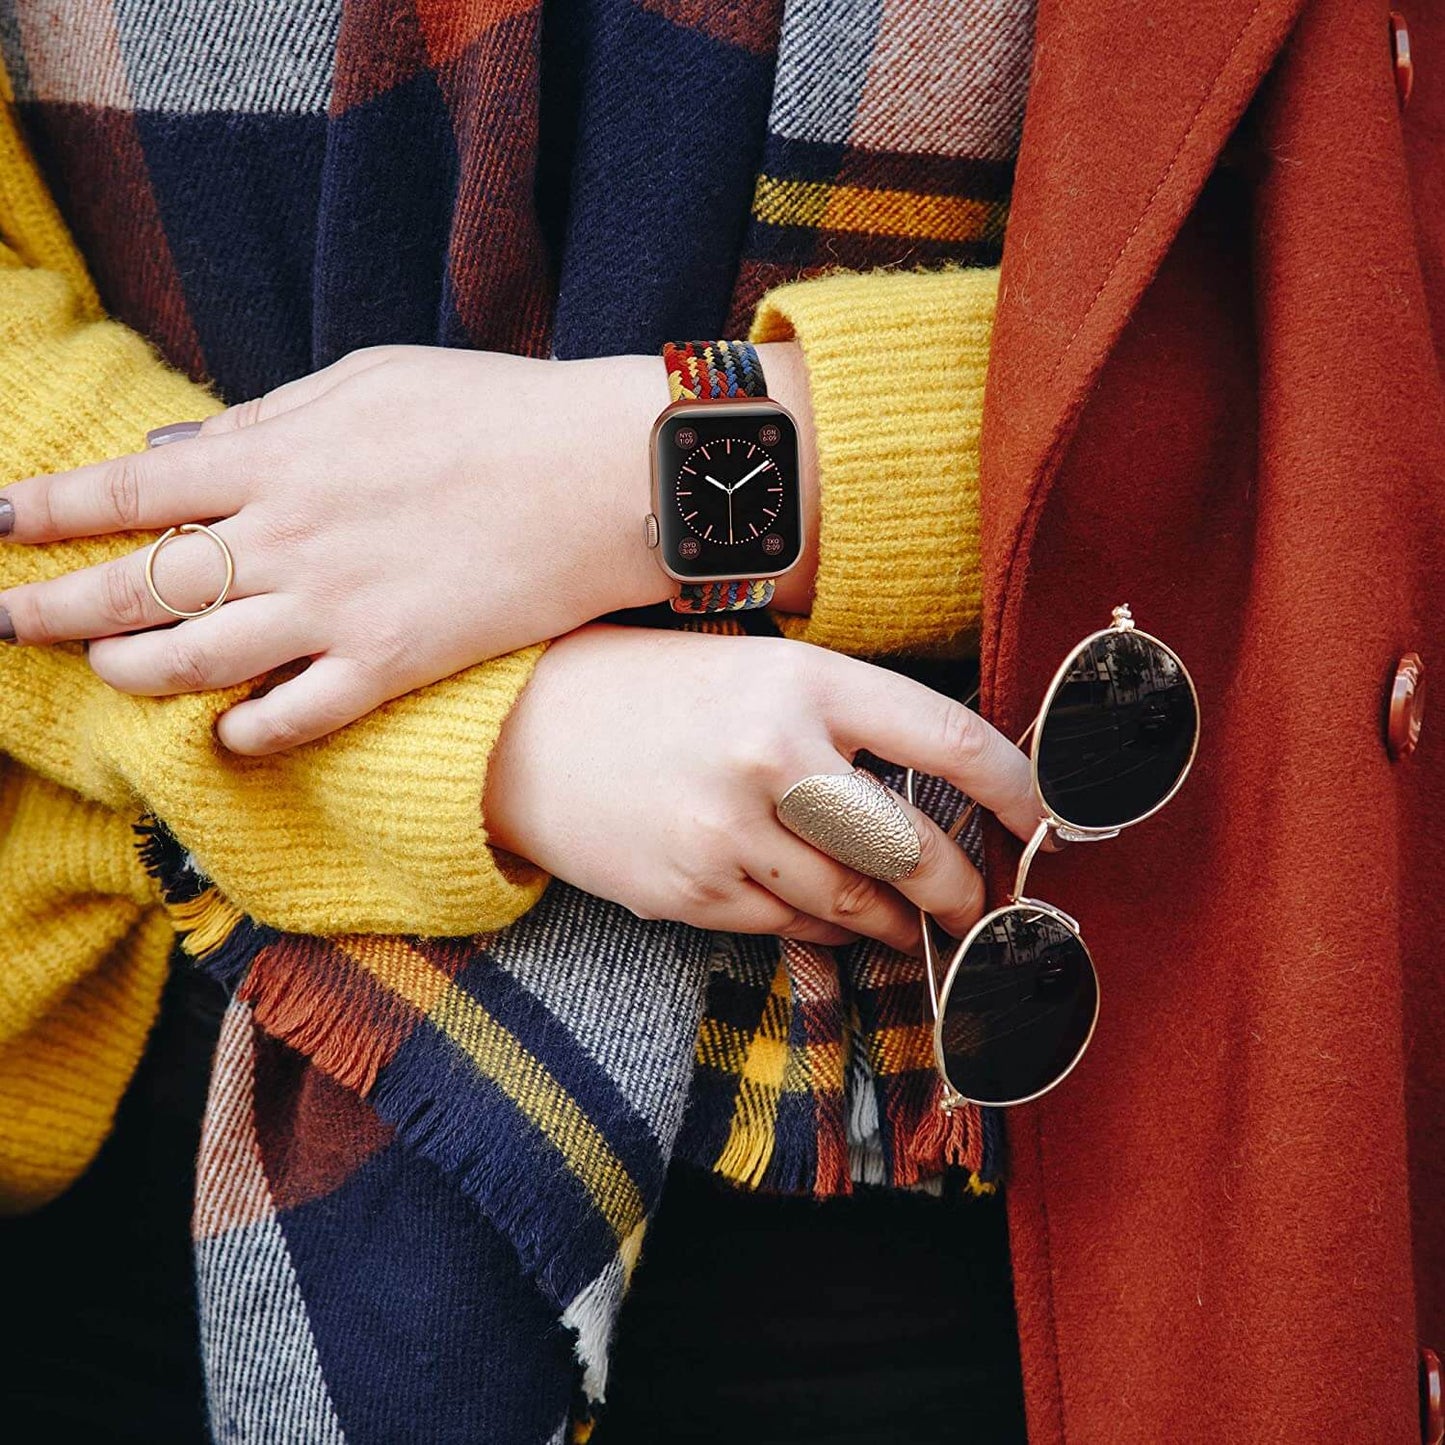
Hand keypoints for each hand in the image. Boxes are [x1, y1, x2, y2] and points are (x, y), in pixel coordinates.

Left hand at [0, 343, 817, 754]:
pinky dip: (246, 732)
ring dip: (132, 669)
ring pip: (193, 660)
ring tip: (105, 670)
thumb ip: (268, 418)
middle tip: (1, 621)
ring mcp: (334, 609)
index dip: (47, 509)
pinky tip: (224, 736)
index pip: (127, 490)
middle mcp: (285, 538)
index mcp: (275, 457)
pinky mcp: (391, 665)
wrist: (601, 472)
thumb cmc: (493, 410)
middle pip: (135, 585)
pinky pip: (292, 717)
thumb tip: (183, 447)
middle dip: (49, 606)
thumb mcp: (369, 379)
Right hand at [484, 625, 1046, 951]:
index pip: (949, 741)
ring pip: (857, 903)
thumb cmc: (648, 690)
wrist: (520, 731)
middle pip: (914, 848)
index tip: (1047, 822)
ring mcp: (730, 833)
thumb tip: (934, 787)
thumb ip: (840, 720)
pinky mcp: (692, 892)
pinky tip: (831, 919)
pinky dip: (826, 929)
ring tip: (914, 927)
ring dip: (898, 922)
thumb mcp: (753, 672)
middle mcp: (773, 757)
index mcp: (803, 683)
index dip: (1019, 790)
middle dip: (965, 890)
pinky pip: (791, 927)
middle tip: (985, 909)